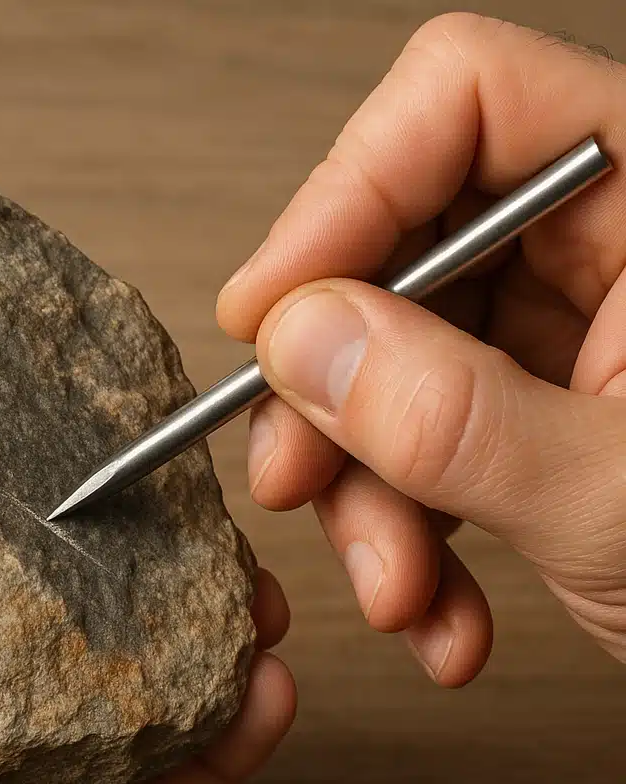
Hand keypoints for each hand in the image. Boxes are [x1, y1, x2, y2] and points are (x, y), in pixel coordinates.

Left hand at [0, 244, 295, 783]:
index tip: (59, 360)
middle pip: (47, 574)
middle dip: (124, 522)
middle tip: (181, 471)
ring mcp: (1, 764)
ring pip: (122, 670)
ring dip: (197, 623)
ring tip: (247, 578)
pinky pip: (163, 779)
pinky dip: (224, 738)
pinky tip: (268, 688)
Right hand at [217, 14, 625, 685]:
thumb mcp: (616, 500)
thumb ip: (457, 416)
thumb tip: (302, 339)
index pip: (466, 101)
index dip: (346, 193)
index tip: (266, 311)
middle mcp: (601, 250)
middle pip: (397, 255)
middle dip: (335, 395)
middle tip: (295, 476)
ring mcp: (558, 335)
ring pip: (386, 367)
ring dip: (367, 497)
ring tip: (399, 591)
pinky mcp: (528, 411)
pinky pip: (418, 442)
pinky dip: (407, 534)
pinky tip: (438, 610)